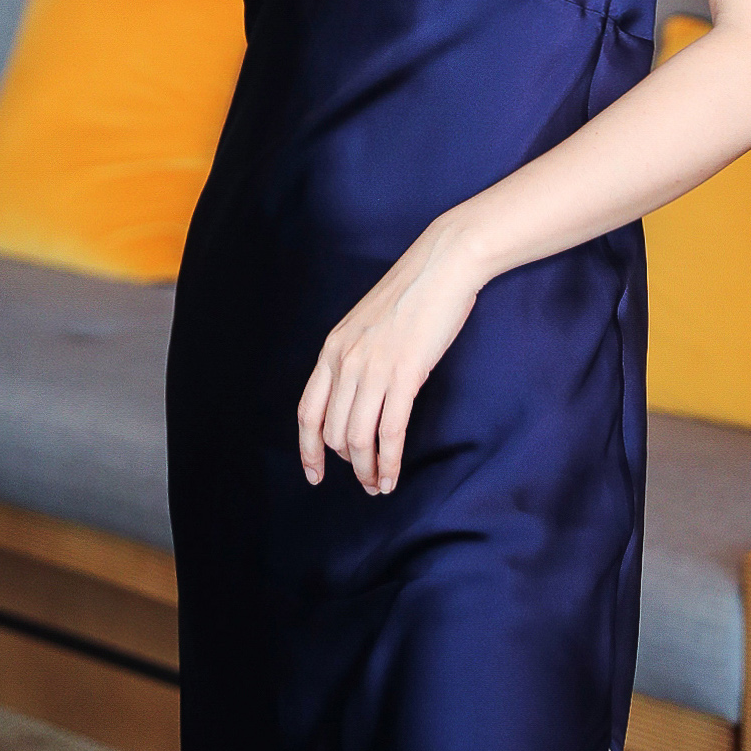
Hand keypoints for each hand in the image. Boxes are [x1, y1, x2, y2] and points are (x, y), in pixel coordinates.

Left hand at [296, 220, 482, 495]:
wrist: (441, 265)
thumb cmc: (412, 293)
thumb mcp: (367, 325)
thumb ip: (354, 357)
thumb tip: (356, 397)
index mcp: (333, 348)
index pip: (308, 412)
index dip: (308, 449)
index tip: (315, 474)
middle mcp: (345, 360)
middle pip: (333, 431)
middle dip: (347, 464)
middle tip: (365, 479)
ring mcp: (373, 368)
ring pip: (358, 438)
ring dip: (366, 470)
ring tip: (378, 485)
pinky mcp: (404, 374)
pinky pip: (389, 432)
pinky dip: (388, 462)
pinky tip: (392, 476)